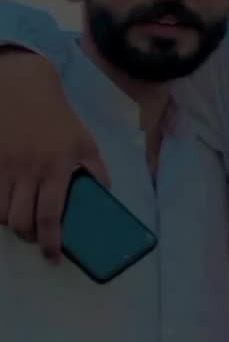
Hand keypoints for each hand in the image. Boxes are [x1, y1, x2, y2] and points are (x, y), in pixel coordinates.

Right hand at [0, 53, 109, 260]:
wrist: (20, 84)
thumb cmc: (55, 117)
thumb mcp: (83, 140)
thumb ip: (96, 170)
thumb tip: (104, 195)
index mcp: (55, 167)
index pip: (49, 216)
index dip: (50, 242)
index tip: (53, 257)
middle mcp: (28, 169)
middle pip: (20, 221)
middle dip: (28, 237)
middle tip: (35, 237)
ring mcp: (4, 165)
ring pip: (1, 214)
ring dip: (12, 223)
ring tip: (21, 219)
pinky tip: (6, 204)